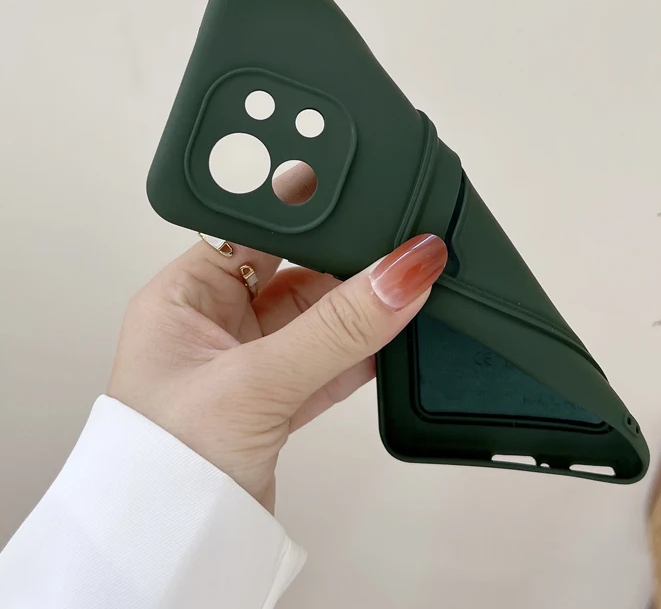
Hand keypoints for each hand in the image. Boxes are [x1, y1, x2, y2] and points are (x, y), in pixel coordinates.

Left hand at [108, 167, 447, 511]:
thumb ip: (336, 327)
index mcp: (184, 297)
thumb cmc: (160, 471)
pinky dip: (360, 356)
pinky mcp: (277, 400)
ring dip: (358, 314)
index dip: (303, 213)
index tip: (356, 199)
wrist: (170, 558)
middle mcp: (215, 324)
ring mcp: (249, 363)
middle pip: (294, 273)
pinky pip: (329, 362)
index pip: (251, 231)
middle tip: (392, 249)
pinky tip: (393, 338)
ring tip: (403, 292)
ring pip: (318, 320)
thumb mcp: (257, 382)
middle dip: (341, 264)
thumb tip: (400, 274)